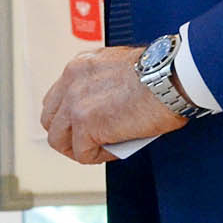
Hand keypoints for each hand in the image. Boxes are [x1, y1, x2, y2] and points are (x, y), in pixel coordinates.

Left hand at [40, 44, 185, 163]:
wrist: (172, 77)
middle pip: (50, 119)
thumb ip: (102, 86)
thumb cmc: (161, 74)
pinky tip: (116, 150)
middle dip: (68, 135)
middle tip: (90, 144)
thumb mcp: (119, 70)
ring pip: (59, 140)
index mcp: (79, 65)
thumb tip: (104, 112)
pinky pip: (83, 153)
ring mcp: (75, 102)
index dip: (70, 118)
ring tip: (102, 150)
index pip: (57, 98)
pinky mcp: (85, 123)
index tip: (88, 127)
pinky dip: (99, 157)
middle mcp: (71, 80)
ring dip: (80, 149)